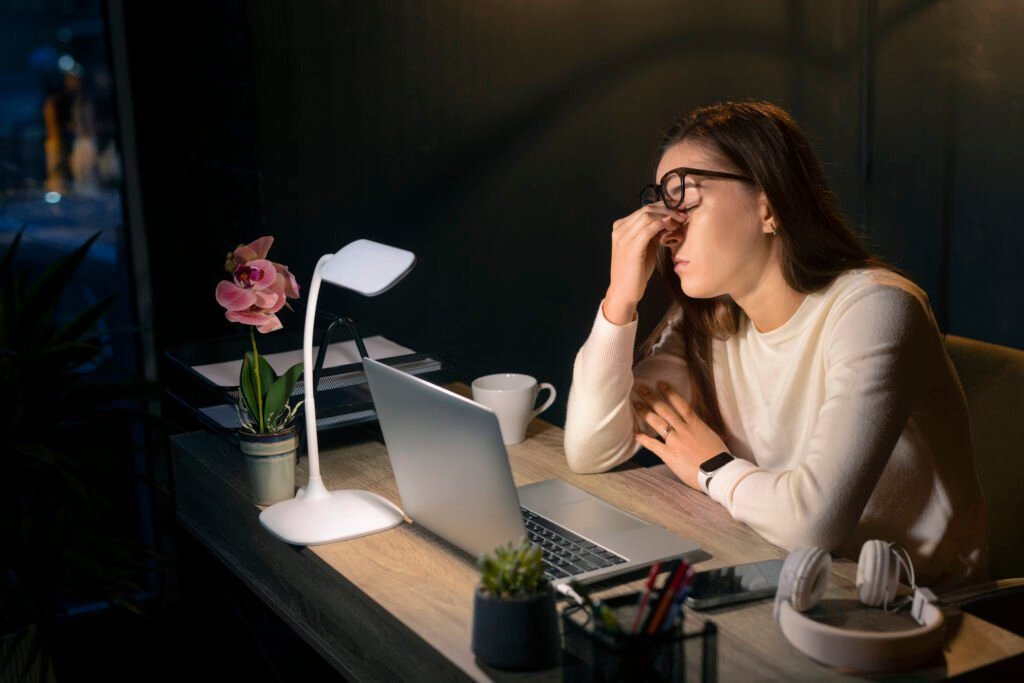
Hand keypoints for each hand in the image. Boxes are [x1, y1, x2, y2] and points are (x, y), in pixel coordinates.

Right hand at [604, 205, 686, 324]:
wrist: (624, 292)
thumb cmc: (636, 271)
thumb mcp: (645, 247)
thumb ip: (653, 233)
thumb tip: (669, 220)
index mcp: (621, 227)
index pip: (645, 208)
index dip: (665, 207)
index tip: (680, 211)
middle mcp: (619, 229)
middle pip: (647, 209)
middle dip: (668, 209)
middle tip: (684, 215)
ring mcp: (623, 238)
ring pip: (648, 216)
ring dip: (668, 217)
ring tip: (680, 222)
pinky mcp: (630, 248)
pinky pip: (648, 229)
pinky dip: (662, 225)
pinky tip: (672, 228)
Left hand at [632, 381, 728, 490]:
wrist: (718, 472)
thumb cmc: (719, 457)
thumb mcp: (712, 436)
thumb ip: (702, 430)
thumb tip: (699, 427)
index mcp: (696, 424)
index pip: (680, 404)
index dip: (669, 393)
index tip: (660, 384)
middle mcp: (683, 429)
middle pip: (664, 410)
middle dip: (651, 398)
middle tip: (640, 388)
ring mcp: (675, 441)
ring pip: (657, 422)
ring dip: (645, 412)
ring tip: (635, 404)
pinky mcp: (669, 454)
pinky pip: (653, 444)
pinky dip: (643, 439)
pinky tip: (635, 434)